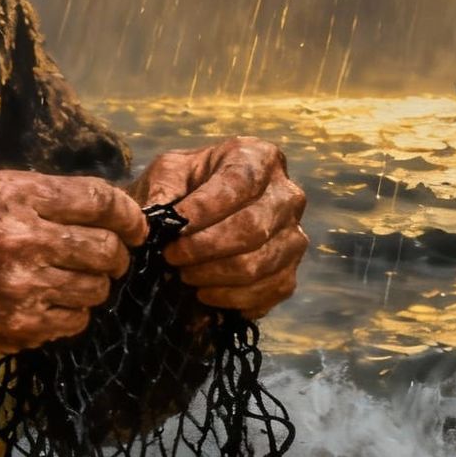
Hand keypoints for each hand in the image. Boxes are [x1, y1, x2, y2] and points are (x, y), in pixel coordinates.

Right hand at [0, 169, 148, 378]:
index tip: (136, 226)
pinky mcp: (23, 325)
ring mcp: (25, 285)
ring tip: (68, 282)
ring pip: (96, 287)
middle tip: (107, 259)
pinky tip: (49, 305)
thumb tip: (101, 207)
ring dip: (92, 286)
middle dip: (116, 255)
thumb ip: (40, 197)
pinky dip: (72, 314)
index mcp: (16, 195)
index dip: (129, 215)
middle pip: (107, 247)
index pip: (99, 199)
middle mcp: (24, 237)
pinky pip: (76, 320)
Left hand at [131, 136, 307, 317]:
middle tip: (171, 256)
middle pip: (252, 228)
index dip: (204, 209)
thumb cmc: (185, 187)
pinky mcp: (290, 273)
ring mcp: (294, 237)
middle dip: (204, 248)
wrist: (200, 216)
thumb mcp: (169, 172)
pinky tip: (204, 293)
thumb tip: (161, 217)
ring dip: (213, 275)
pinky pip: (267, 292)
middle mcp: (287, 195)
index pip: (239, 183)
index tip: (173, 227)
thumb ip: (163, 187)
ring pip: (258, 264)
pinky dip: (231, 298)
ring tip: (184, 274)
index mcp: (260, 158)